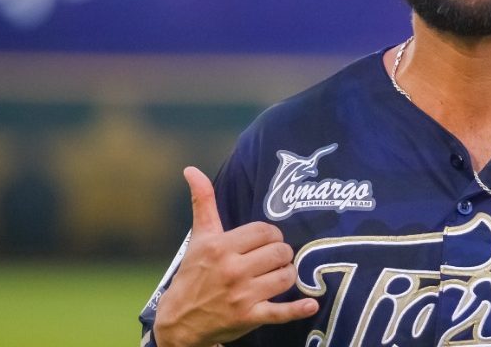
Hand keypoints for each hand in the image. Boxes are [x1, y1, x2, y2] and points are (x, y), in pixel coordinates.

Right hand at [153, 167, 318, 346]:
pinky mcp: (249, 317)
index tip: (266, 241)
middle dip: (281, 254)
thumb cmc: (193, 274)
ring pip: (285, 276)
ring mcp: (242, 295)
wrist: (179, 320)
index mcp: (221, 246)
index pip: (265, 231)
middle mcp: (232, 269)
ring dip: (288, 275)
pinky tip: (311, 303)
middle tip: (272, 259)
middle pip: (279, 251)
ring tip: (278, 275)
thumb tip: (191, 169)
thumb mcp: (199, 237)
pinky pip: (281, 312)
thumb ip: (202, 202)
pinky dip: (298, 309)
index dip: (271, 235)